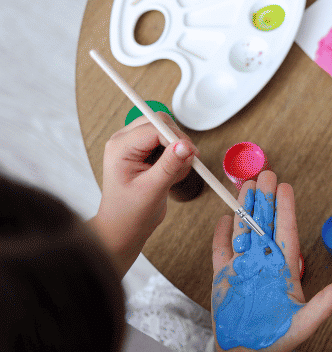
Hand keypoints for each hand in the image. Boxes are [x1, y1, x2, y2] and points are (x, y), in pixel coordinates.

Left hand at [89, 112, 197, 275]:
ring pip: (165, 131)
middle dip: (176, 141)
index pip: (154, 128)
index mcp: (120, 147)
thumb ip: (170, 165)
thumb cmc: (129, 213)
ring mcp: (134, 146)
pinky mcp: (144, 152)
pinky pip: (166, 142)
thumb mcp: (152, 189)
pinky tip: (169, 175)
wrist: (123, 228)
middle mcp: (124, 141)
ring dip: (176, 150)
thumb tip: (186, 145)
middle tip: (183, 164)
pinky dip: (175, 156)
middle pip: (159, 123)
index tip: (192, 155)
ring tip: (172, 175)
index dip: (176, 138)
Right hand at [211, 171, 331, 351]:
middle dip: (264, 199)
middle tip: (264, 173)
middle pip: (264, 225)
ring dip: (244, 209)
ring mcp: (244, 269)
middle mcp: (265, 264)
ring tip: (245, 185)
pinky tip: (224, 217)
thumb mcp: (307, 321)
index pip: (286, 232)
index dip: (285, 209)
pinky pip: (222, 251)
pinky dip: (222, 235)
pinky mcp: (223, 279)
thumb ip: (326, 302)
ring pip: (243, 232)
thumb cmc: (281, 339)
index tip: (284, 186)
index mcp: (286, 269)